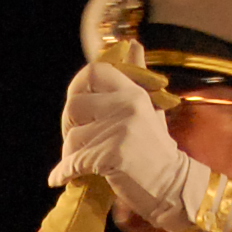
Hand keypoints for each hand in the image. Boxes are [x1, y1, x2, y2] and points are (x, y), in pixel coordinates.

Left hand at [48, 63, 208, 231]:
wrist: (172, 186)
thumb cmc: (156, 150)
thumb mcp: (150, 109)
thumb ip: (137, 77)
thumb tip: (132, 44)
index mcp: (133, 93)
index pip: (93, 72)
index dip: (77, 86)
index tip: (76, 106)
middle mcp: (126, 106)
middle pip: (73, 106)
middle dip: (68, 126)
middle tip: (75, 140)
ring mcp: (119, 131)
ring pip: (72, 138)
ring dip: (69, 154)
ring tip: (78, 163)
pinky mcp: (112, 156)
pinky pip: (74, 162)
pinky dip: (63, 173)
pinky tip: (59, 178)